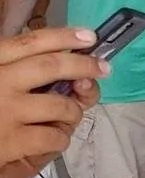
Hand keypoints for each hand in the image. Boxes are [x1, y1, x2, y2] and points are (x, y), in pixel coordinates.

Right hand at [0, 29, 97, 177]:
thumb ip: (17, 68)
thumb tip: (64, 67)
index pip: (31, 42)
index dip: (64, 36)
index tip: (88, 36)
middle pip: (52, 66)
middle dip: (84, 65)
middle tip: (102, 68)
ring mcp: (7, 111)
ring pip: (62, 105)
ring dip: (73, 111)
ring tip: (68, 116)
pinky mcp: (12, 141)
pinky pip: (55, 137)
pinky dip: (61, 138)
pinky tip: (51, 138)